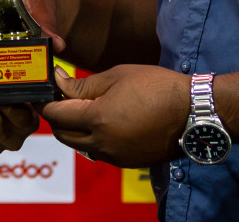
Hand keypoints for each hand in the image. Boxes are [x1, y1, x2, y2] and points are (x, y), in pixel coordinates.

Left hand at [39, 64, 189, 166]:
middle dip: (57, 117)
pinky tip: (105, 120)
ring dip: (74, 129)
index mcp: (97, 119)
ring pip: (79, 145)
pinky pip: (98, 151)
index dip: (46, 101)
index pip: (55, 115)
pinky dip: (93, 138)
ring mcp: (114, 156)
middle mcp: (101, 143)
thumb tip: (58, 81)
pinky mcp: (126, 162)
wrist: (192, 113)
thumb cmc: (156, 87)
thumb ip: (83, 84)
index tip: (46, 89)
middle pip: (62, 134)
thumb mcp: (117, 76)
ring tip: (85, 107)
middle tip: (63, 97)